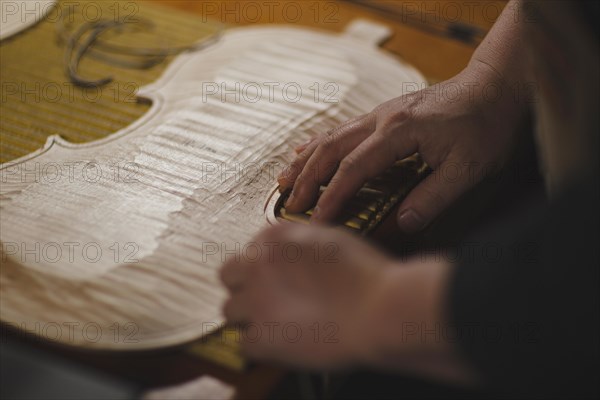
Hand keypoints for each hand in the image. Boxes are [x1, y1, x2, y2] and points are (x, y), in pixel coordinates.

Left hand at [219, 223, 392, 367]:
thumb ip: (300, 243)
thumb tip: (293, 253)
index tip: (276, 277)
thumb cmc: (366, 274)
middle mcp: (258, 265)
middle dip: (244, 287)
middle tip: (265, 298)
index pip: (250, 251)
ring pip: (229, 310)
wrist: (380, 308)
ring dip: (248, 317)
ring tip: (275, 323)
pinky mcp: (262, 337)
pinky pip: (244, 344)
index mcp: (275, 238)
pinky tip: (281, 343)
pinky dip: (260, 346)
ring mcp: (256, 302)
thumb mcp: (331, 239)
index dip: (263, 266)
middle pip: (228, 276)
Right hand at [278, 63, 524, 232]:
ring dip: (305, 160)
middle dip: (307, 180)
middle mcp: (381, 120)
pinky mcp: (384, 115)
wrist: (493, 86)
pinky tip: (304, 149)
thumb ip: (434, 196)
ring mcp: (380, 114)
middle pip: (331, 150)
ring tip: (283, 181)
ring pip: (331, 137)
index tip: (318, 221)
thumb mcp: (468, 167)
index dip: (333, 197)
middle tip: (289, 206)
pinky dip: (319, 142)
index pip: (354, 169)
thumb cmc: (485, 125)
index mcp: (398, 132)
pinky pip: (342, 129)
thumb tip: (403, 224)